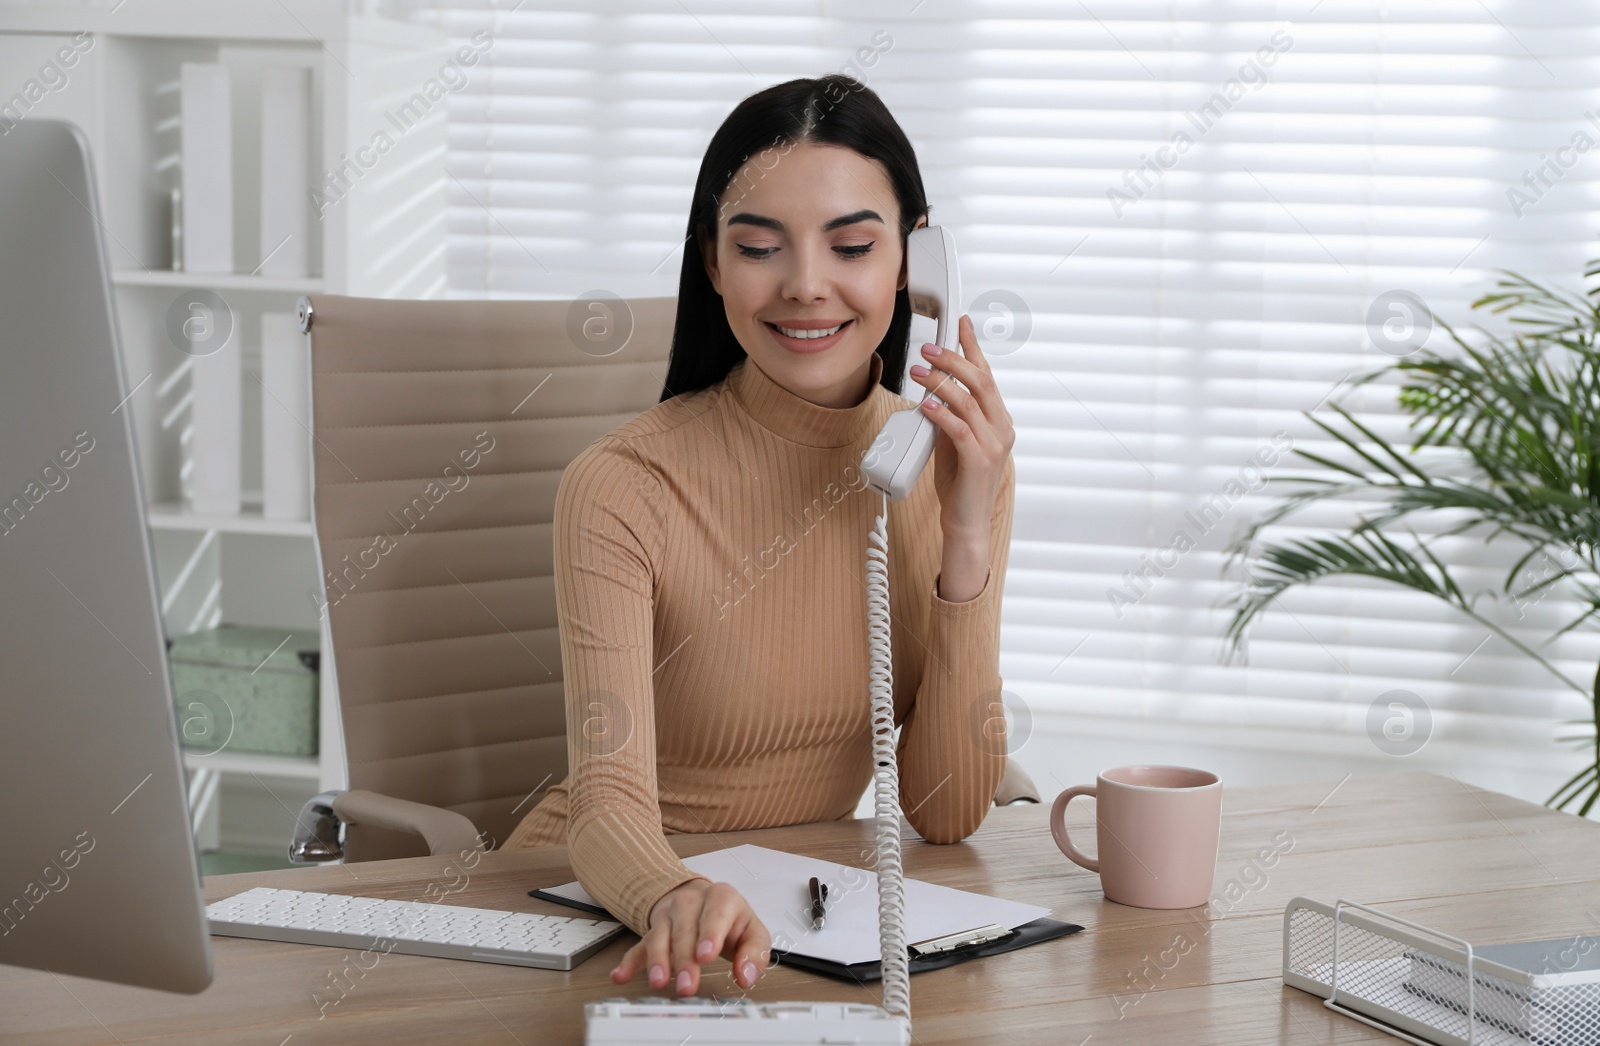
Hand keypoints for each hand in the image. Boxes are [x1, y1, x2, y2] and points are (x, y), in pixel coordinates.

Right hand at [609, 879, 771, 995]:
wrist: (702, 899)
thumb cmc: (729, 918)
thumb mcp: (751, 930)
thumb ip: (754, 952)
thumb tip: (746, 975)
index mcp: (721, 898)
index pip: (715, 913)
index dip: (709, 934)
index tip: (705, 955)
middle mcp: (691, 903)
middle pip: (684, 930)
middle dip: (684, 959)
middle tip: (687, 984)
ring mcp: (668, 916)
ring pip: (659, 936)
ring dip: (657, 961)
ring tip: (658, 981)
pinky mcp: (652, 932)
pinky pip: (638, 946)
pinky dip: (628, 962)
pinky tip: (620, 975)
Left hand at [908, 313, 1016, 545]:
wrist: (966, 523)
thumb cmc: (961, 486)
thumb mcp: (955, 442)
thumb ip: (951, 417)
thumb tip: (934, 393)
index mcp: (999, 421)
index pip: (987, 376)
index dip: (974, 348)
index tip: (962, 325)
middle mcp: (1002, 429)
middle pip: (981, 382)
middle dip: (953, 360)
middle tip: (927, 350)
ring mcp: (993, 445)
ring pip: (968, 401)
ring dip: (940, 383)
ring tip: (918, 374)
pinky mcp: (979, 460)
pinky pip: (959, 428)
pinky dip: (941, 412)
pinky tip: (926, 405)